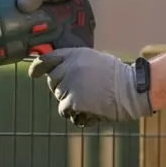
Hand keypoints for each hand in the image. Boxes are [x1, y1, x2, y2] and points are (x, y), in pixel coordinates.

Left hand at [28, 48, 153, 126]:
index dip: (38, 67)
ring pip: (59, 96)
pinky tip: (87, 108)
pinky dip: (73, 112)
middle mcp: (70, 66)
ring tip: (90, 98)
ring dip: (70, 100)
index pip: (49, 58)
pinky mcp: (73, 100)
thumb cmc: (119, 78)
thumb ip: (77, 64)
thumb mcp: (96, 61)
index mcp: (76, 54)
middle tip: (81, 91)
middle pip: (53, 81)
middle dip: (62, 87)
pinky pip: (64, 109)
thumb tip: (61, 74)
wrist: (131, 89)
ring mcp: (70, 83)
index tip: (33, 73)